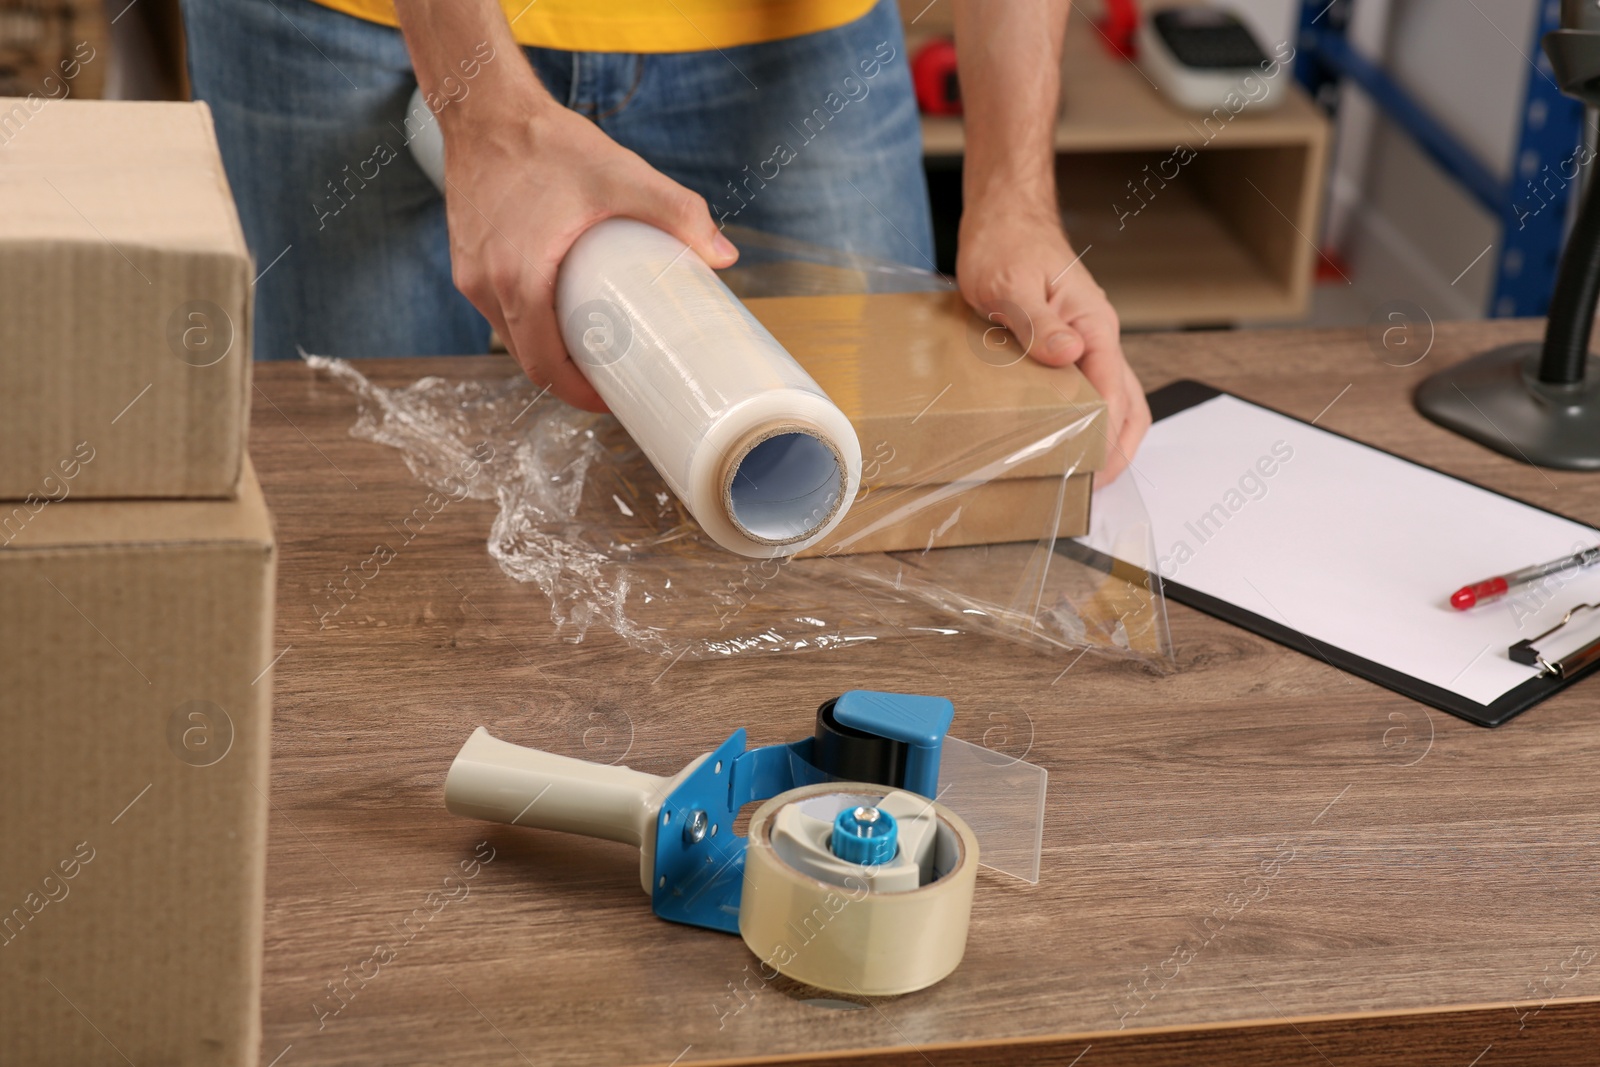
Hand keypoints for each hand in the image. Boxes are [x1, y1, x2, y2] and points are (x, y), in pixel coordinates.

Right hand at [438, 80, 737, 410]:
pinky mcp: (466, 260)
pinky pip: (499, 308)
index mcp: (518, 279)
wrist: (486, 107)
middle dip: (571, 378)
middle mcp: (484, 285)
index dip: (580, 395)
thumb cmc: (549, 143)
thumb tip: (725, 257)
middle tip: (616, 378)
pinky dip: (530, 321)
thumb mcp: (623, 177)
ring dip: (550, 349)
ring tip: (596, 348)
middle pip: (529, 358)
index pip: (544, 366)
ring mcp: (469, 274)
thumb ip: (678, 213)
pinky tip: (561, 314)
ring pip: (512, 335)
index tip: (614, 399)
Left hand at [956, 205, 1149, 482]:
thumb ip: (1039, 322)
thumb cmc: (1004, 245)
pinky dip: (1087, 417)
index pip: (1112, 393)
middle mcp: (1097, 335)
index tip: (1091, 469)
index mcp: (1093, 324)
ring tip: (1086, 472)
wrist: (1002, 217)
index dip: (1105, 436)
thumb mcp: (1011, 284)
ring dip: (1109, 436)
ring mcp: (1085, 341)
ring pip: (1115, 397)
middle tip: (1094, 486)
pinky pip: (1089, 386)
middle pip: (1128, 402)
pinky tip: (1065, 434)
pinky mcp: (1067, 343)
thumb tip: (1070, 355)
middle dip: (1119, 447)